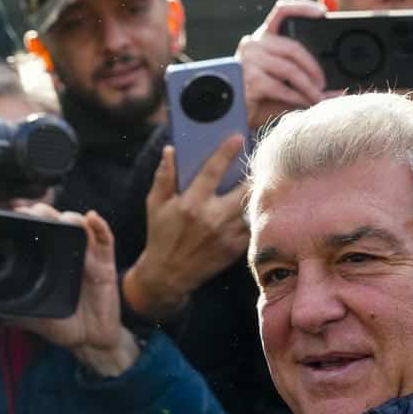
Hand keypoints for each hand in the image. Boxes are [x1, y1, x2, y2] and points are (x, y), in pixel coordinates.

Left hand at [8, 206, 139, 376]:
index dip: (29, 220)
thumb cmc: (64, 325)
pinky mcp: (106, 265)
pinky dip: (100, 226)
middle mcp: (68, 254)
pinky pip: (106, 240)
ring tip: (63, 219)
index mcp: (50, 263)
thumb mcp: (36, 318)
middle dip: (47, 213)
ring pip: (80, 227)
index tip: (16, 211)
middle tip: (36, 211)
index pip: (38, 234)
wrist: (91, 340)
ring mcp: (88, 257)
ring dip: (71, 218)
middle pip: (58, 223)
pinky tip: (91, 218)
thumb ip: (16, 311)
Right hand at [121, 138, 249, 320]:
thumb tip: (170, 150)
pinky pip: (251, 224)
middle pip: (243, 187)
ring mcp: (226, 235)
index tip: (238, 137)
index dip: (227, 151)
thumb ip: (164, 176)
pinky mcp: (235, 248)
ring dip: (255, 191)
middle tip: (256, 161)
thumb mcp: (155, 204)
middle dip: (252, 172)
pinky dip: (253, 212)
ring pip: (250, 206)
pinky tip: (252, 203)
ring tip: (257, 179)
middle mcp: (211, 218)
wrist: (168, 275)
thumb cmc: (160, 235)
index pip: (213, 170)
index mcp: (191, 204)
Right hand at [236, 0, 327, 131]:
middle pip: (293, 48)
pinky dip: (297, 97)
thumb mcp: (285, 84)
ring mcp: (248, 60)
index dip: (302, 8)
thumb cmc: (262, 97)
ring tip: (317, 97)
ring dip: (308, 86)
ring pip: (289, 69)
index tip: (322, 13)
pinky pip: (281, 87)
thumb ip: (308, 82)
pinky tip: (304, 103)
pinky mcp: (249, 79)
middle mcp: (253, 43)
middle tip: (324, 84)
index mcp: (263, 37)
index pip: (281, 12)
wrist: (234, 113)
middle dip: (314, 67)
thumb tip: (339, 90)